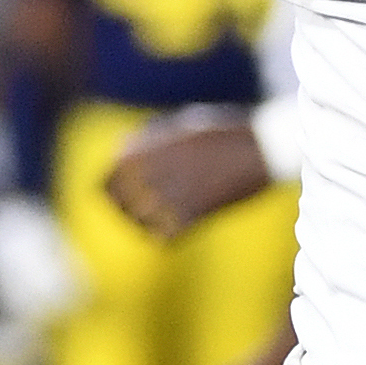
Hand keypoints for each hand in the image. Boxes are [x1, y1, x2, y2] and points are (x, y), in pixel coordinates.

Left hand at [105, 112, 271, 239]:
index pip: (106, 183)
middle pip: (119, 205)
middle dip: (125, 208)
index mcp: (142, 151)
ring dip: (143, 223)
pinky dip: (165, 236)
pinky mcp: (191, 216)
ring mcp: (169, 196)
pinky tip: (173, 230)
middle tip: (136, 210)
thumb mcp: (178, 128)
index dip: (110, 190)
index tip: (119, 195)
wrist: (259, 148)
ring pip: (139, 223)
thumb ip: (148, 142)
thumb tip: (119, 150)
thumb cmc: (221, 134)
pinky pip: (163, 237)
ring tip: (155, 220)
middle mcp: (150, 174)